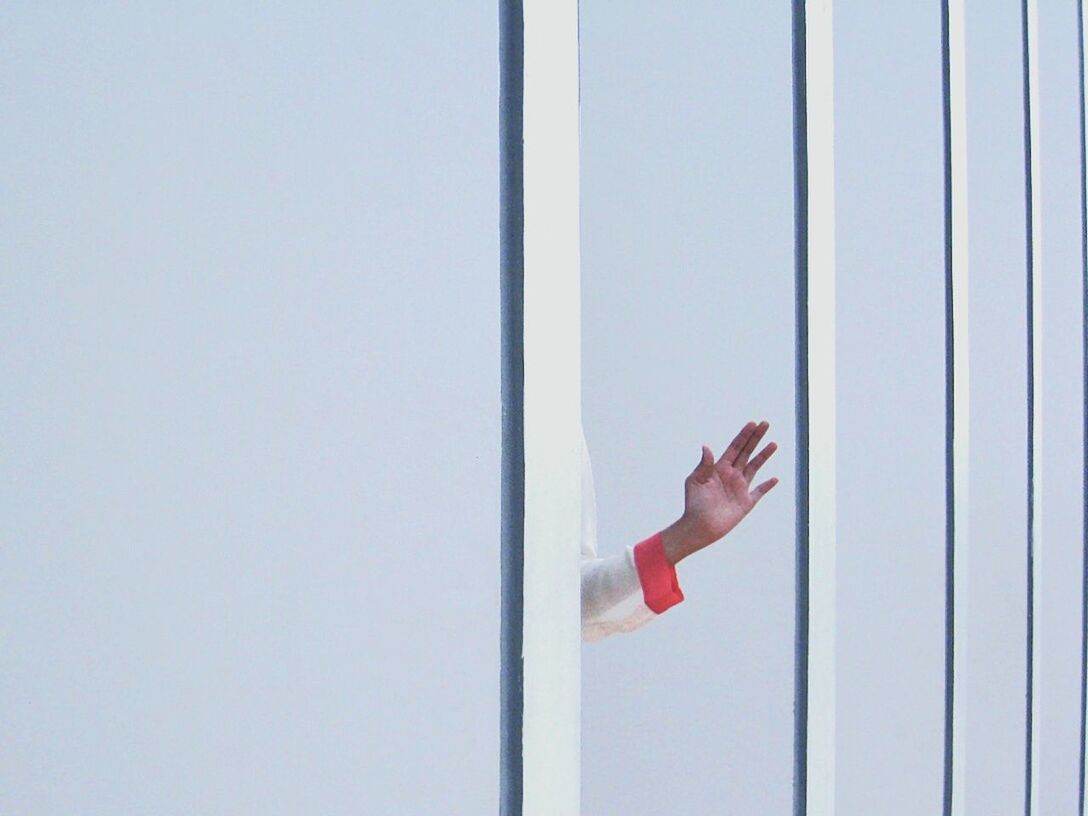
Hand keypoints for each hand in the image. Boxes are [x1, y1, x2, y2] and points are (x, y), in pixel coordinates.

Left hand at [661, 420, 779, 564]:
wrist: (699, 526)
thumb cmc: (694, 503)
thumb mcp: (695, 481)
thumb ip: (704, 464)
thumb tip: (706, 446)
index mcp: (719, 468)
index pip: (734, 447)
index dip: (743, 435)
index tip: (752, 423)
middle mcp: (731, 475)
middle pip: (747, 452)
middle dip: (756, 438)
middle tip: (765, 424)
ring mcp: (740, 488)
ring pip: (755, 467)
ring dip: (764, 455)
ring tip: (773, 443)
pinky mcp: (746, 502)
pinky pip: (759, 492)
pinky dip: (767, 486)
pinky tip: (775, 479)